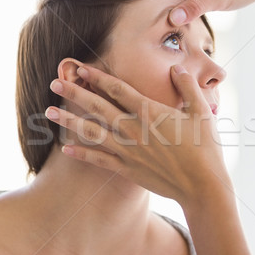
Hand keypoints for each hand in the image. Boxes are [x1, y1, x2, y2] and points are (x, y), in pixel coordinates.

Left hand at [45, 64, 230, 207]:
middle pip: (99, 107)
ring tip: (49, 112)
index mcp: (151, 113)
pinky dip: (82, 153)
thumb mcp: (202, 112)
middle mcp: (135, 130)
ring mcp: (129, 151)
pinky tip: (65, 148)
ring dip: (69, 121)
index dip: (99, 78)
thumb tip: (176, 68)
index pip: (119, 90)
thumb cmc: (205, 149)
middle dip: (75, 93)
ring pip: (93, 132)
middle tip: (54, 83)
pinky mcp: (127, 169)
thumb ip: (187, 87)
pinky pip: (100, 159)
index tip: (83, 68)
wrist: (202, 186)